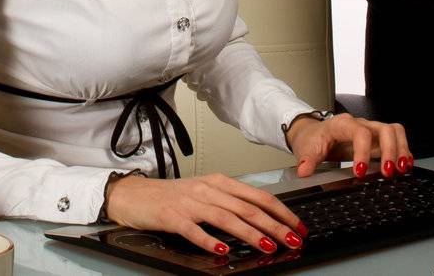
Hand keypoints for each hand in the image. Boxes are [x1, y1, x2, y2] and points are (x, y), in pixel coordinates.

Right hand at [106, 173, 306, 257]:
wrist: (135, 194)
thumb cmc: (172, 196)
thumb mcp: (205, 193)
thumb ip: (230, 203)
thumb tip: (261, 218)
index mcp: (219, 182)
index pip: (258, 195)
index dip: (281, 211)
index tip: (297, 225)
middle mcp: (208, 190)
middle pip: (248, 207)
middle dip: (274, 225)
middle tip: (292, 239)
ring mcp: (190, 204)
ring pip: (227, 218)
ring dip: (250, 233)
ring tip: (268, 246)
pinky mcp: (173, 217)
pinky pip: (194, 230)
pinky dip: (210, 241)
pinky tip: (222, 251)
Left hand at [285, 113, 412, 178]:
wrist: (312, 133)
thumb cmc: (312, 139)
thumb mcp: (306, 149)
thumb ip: (307, 160)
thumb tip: (305, 171)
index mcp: (341, 125)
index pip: (359, 132)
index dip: (363, 151)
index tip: (360, 171)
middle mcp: (359, 124)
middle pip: (383, 129)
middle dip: (389, 151)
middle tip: (388, 172)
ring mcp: (370, 131)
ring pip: (394, 131)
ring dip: (401, 150)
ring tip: (402, 169)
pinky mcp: (376, 140)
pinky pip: (395, 139)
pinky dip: (402, 151)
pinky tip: (404, 166)